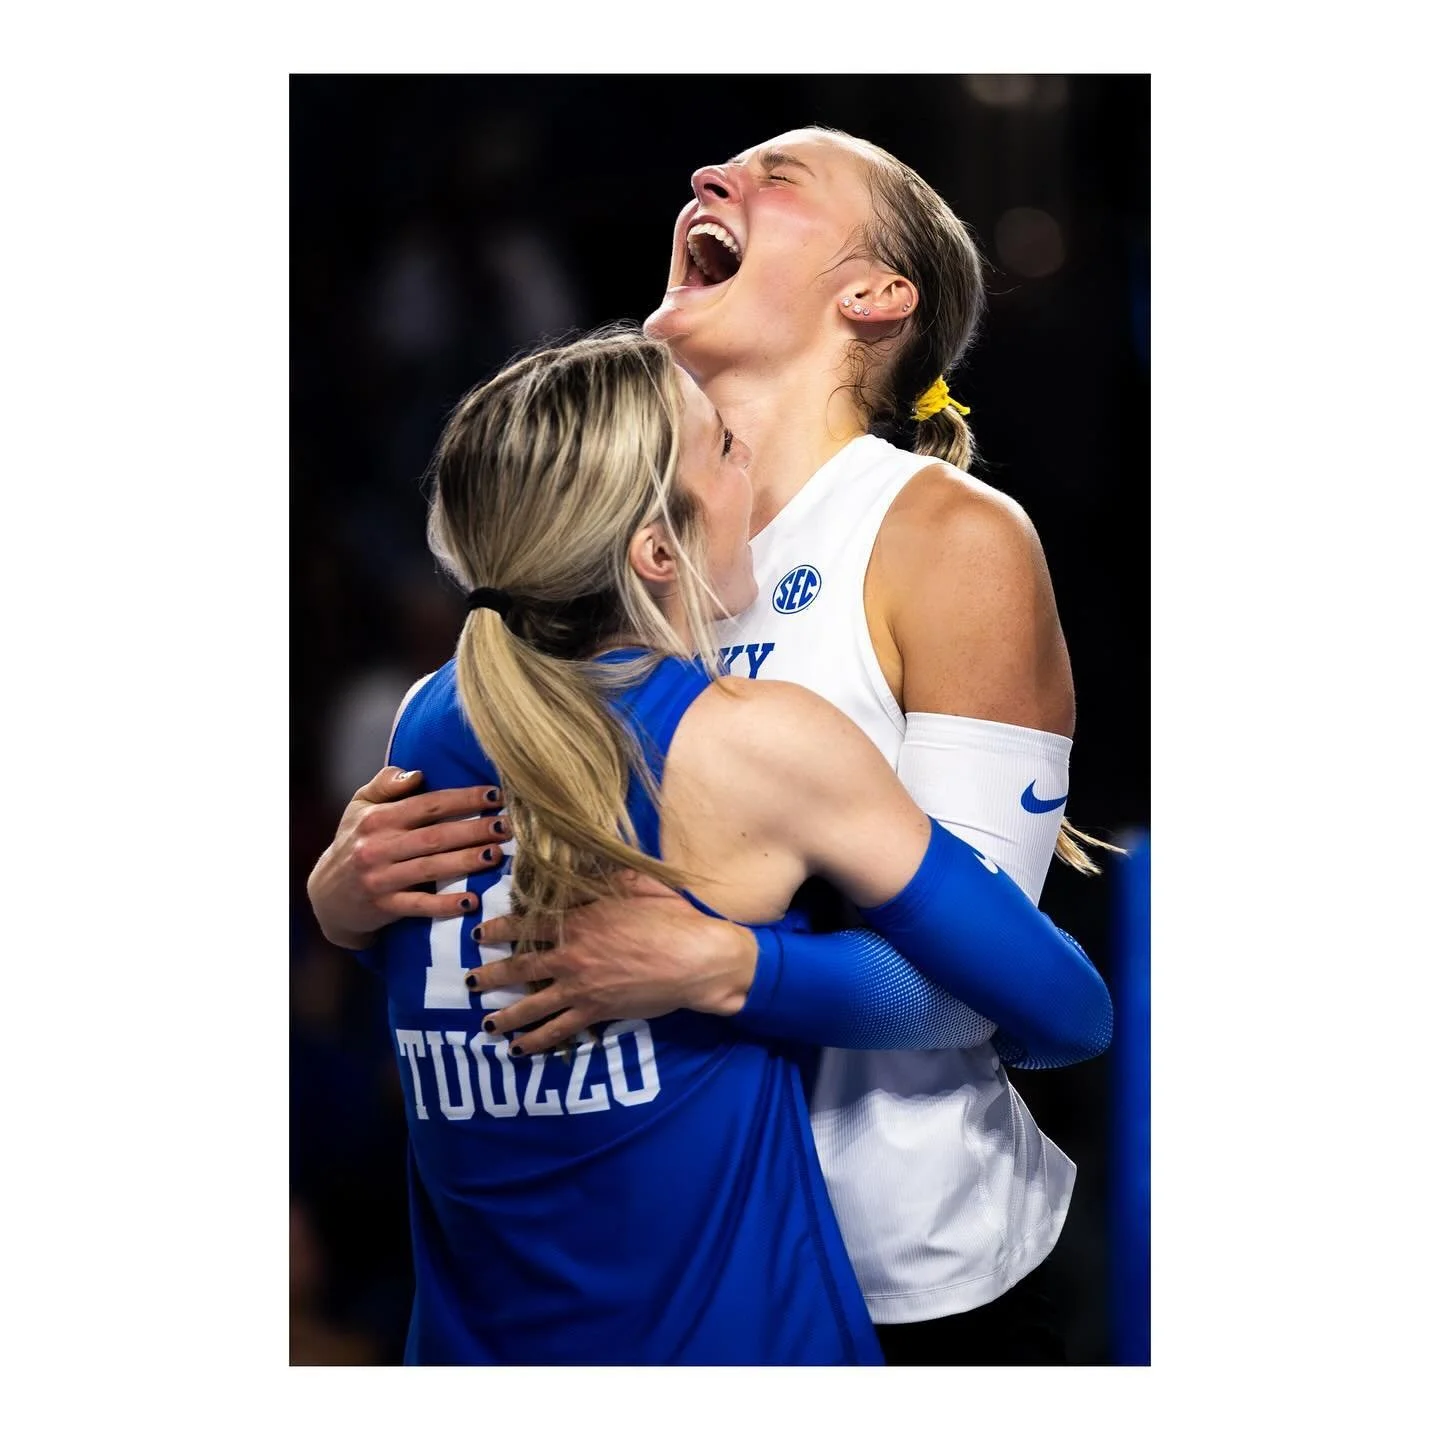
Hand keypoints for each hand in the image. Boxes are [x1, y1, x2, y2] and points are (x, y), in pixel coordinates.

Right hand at [306, 766, 509, 950]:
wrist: (326, 895)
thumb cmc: (353, 843)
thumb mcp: (358, 807)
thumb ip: (385, 785)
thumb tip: (417, 773)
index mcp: (378, 819)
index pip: (427, 804)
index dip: (463, 799)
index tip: (495, 795)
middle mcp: (379, 846)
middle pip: (435, 835)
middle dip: (474, 829)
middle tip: (507, 825)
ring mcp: (381, 878)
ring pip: (431, 868)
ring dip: (467, 862)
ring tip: (497, 854)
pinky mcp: (385, 906)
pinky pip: (419, 905)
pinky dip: (445, 905)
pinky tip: (471, 902)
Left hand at [466, 873, 758, 1053]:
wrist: (694, 958)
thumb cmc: (671, 917)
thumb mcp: (635, 883)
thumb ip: (604, 877)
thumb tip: (584, 864)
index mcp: (578, 920)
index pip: (527, 924)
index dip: (499, 929)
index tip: (479, 934)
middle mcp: (571, 955)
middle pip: (520, 966)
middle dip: (491, 975)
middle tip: (470, 981)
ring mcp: (581, 987)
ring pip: (532, 1004)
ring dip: (506, 1015)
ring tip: (485, 1025)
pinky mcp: (596, 1012)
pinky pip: (559, 1031)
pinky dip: (537, 1042)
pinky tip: (519, 1049)